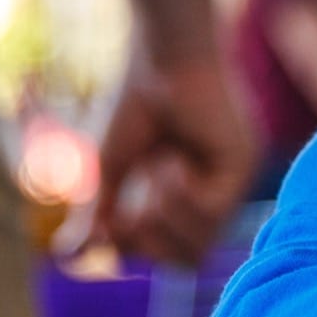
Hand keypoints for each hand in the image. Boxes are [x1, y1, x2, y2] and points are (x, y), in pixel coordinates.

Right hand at [91, 51, 255, 265]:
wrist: (156, 57)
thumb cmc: (133, 106)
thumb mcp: (108, 170)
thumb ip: (96, 214)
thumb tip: (72, 256)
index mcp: (190, 201)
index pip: (172, 256)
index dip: (137, 250)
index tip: (111, 220)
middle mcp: (217, 196)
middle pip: (189, 260)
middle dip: (150, 241)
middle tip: (129, 207)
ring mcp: (234, 182)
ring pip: (203, 242)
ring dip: (163, 214)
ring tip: (151, 174)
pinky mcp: (244, 165)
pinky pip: (213, 210)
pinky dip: (181, 194)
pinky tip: (171, 162)